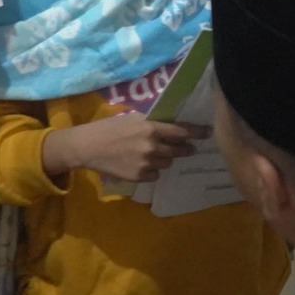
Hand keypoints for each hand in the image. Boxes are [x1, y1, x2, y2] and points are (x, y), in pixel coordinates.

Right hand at [43, 113, 201, 183]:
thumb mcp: (132, 119)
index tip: (207, 133)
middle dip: (185, 149)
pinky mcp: (139, 176)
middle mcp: (151, 146)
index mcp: (150, 128)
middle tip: (189, 148)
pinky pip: (155, 175)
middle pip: (178, 150)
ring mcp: (146, 163)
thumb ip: (151, 123)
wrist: (87, 147)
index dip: (197, 132)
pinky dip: (152, 170)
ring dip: (164, 159)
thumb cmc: (108, 128)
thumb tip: (170, 126)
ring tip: (153, 155)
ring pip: (167, 163)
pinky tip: (140, 164)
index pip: (181, 131)